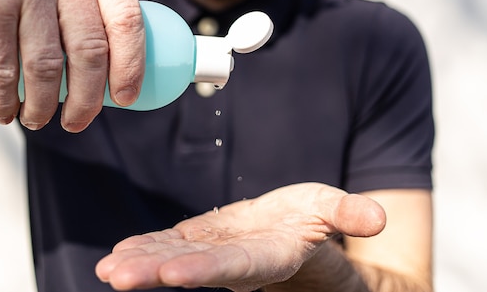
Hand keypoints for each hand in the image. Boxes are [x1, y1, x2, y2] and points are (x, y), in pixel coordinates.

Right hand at [0, 0, 144, 131]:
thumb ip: (89, 11)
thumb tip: (118, 78)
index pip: (128, 19)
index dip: (131, 66)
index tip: (125, 99)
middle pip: (90, 50)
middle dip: (87, 100)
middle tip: (77, 122)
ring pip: (47, 67)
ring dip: (43, 106)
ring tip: (36, 119)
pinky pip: (4, 70)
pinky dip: (5, 100)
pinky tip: (4, 112)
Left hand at [95, 183, 385, 291]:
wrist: (295, 229)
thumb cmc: (317, 221)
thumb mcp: (334, 209)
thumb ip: (349, 214)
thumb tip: (378, 216)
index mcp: (270, 256)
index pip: (236, 268)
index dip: (206, 271)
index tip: (173, 274)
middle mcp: (237, 262)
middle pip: (194, 269)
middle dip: (156, 274)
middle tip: (116, 278)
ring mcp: (214, 252)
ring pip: (174, 259)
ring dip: (140, 265)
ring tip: (107, 270)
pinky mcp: (201, 240)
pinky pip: (169, 246)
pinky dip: (144, 249)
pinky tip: (117, 256)